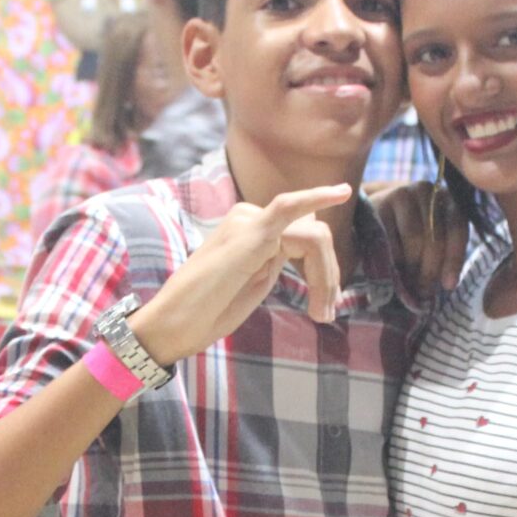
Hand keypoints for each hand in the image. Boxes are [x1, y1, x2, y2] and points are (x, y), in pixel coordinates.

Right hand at [131, 183, 354, 364]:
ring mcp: (248, 222)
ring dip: (325, 277)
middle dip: (328, 278)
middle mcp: (249, 219)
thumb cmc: (207, 310)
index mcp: (251, 231)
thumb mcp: (252, 283)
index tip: (324, 311)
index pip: (305, 240)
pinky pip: (288, 207)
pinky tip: (341, 192)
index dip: (323, 275)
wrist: (174, 324)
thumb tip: (312, 230)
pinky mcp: (250, 232)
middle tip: (325, 316)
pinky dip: (316, 196)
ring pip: (314, 238)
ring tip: (320, 313)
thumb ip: (277, 259)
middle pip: (315, 238)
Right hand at [370, 180, 466, 299]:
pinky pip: (391, 238)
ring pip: (415, 238)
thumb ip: (444, 255)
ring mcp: (404, 194)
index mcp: (449, 199)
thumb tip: (448, 285)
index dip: (454, 260)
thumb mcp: (435, 239)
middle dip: (429, 270)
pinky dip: (393, 259)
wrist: (378, 212)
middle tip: (422, 291)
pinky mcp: (382, 203)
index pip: (457, 229)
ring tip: (409, 283)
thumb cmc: (412, 233)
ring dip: (412, 266)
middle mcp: (428, 191)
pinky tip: (393, 268)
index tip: (448, 286)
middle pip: (435, 238)